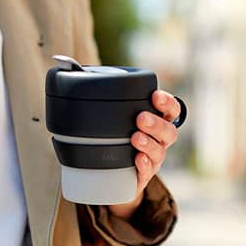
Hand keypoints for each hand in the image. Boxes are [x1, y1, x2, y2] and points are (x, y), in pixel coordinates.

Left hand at [108, 90, 180, 219]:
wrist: (112, 177)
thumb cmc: (114, 141)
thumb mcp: (114, 119)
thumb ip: (103, 99)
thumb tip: (74, 68)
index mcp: (157, 124)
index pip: (171, 111)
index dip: (167, 103)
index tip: (155, 96)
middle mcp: (159, 142)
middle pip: (169, 131)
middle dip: (156, 123)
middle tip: (141, 118)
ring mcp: (153, 160)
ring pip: (160, 152)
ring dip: (149, 143)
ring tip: (135, 138)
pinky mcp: (144, 177)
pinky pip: (148, 172)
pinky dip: (144, 165)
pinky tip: (137, 159)